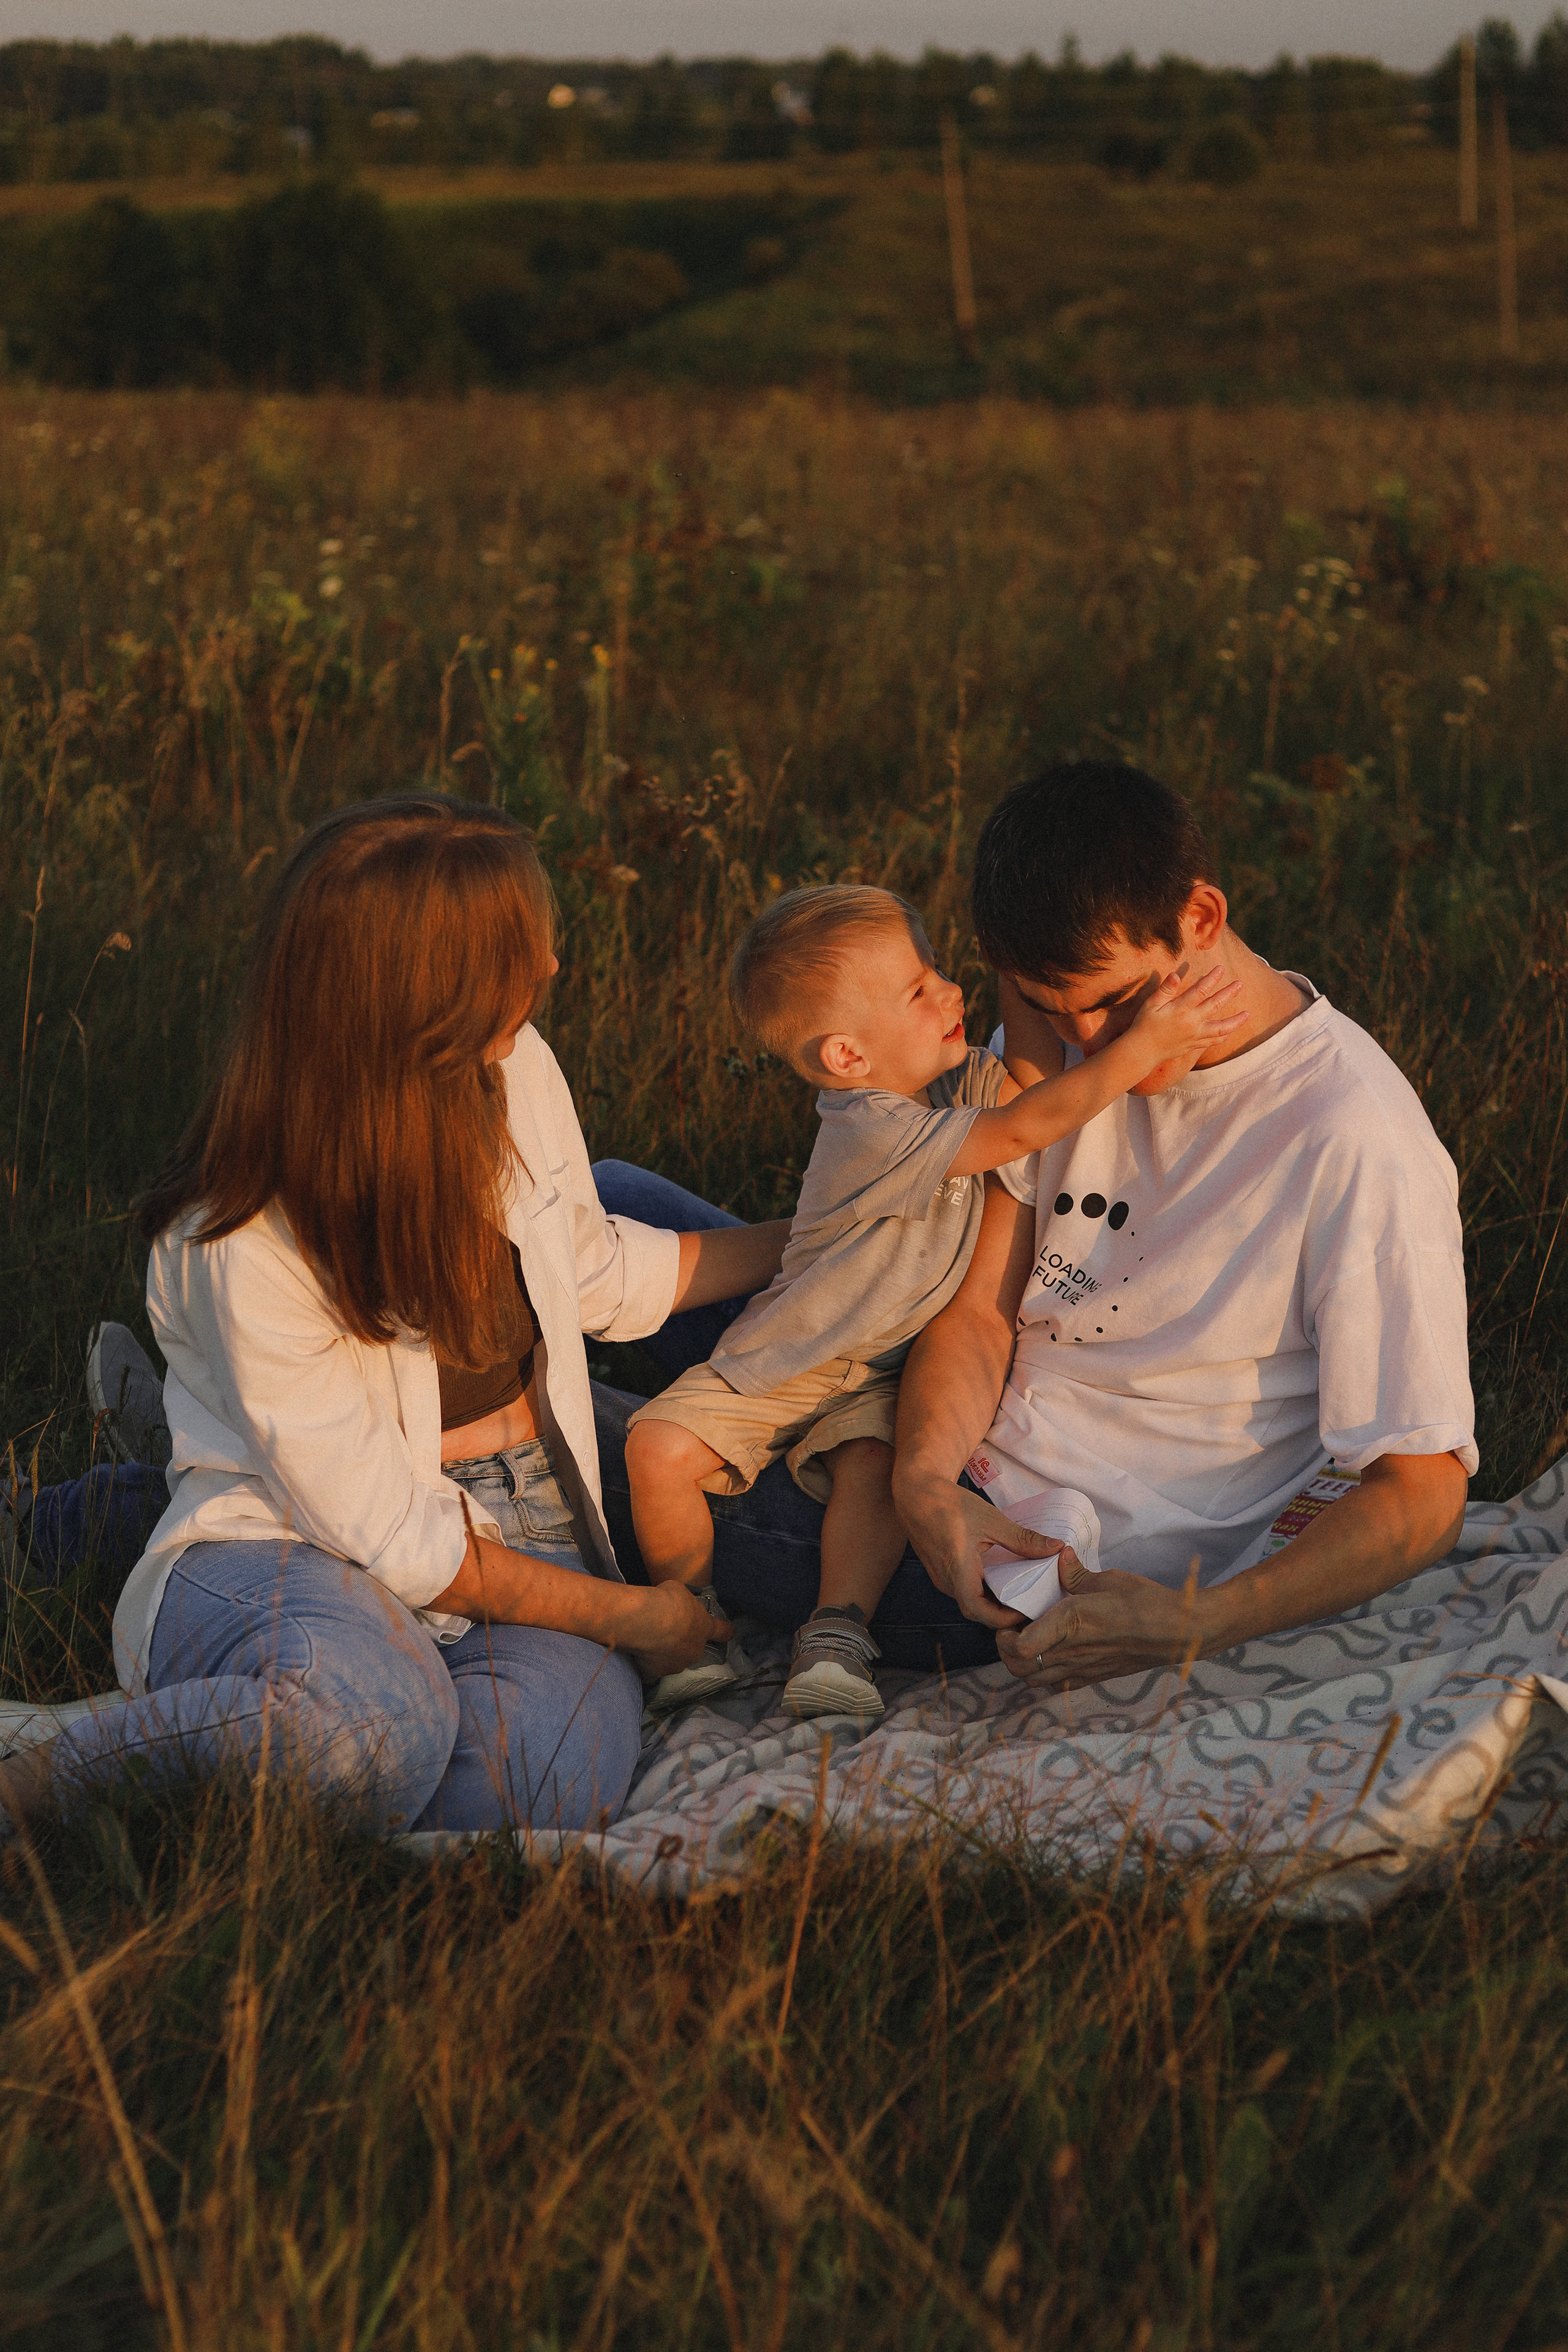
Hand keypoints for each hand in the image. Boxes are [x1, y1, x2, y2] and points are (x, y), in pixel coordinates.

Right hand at [626, 1581, 732, 1680]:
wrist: (646, 1620)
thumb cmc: (667, 1601)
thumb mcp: (680, 1592)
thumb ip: (682, 1604)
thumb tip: (675, 1604)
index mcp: (704, 1627)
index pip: (721, 1631)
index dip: (726, 1632)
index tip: (730, 1632)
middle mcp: (694, 1650)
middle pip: (692, 1648)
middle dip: (681, 1640)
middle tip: (665, 1628)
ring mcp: (676, 1665)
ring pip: (672, 1660)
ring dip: (664, 1652)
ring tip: (648, 1639)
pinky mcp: (655, 1673)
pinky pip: (651, 1672)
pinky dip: (646, 1666)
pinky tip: (638, 1656)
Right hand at [898, 1472, 1063, 1627]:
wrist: (916, 1493)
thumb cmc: (950, 1504)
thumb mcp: (991, 1519)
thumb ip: (1023, 1539)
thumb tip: (1056, 1547)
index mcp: (958, 1570)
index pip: (980, 1612)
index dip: (1004, 1618)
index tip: (1026, 1611)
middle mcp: (946, 1580)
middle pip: (976, 1612)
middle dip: (1002, 1615)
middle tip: (1028, 1606)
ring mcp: (941, 1578)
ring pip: (969, 1602)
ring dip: (991, 1604)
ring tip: (1017, 1595)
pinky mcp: (940, 1572)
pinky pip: (962, 1591)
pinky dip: (982, 1592)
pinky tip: (998, 1580)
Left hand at [996, 1546, 1208, 1687]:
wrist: (1176, 1631)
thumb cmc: (1145, 1601)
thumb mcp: (1108, 1579)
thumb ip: (1076, 1573)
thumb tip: (1060, 1556)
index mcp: (1071, 1622)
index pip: (1022, 1646)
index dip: (1006, 1635)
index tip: (1009, 1616)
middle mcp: (1072, 1651)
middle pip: (1019, 1667)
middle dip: (1006, 1650)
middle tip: (1013, 1627)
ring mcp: (1082, 1669)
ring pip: (1034, 1679)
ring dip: (1023, 1663)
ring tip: (1030, 1640)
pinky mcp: (1093, 1678)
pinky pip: (1056, 1685)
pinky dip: (1045, 1673)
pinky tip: (1053, 1653)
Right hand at [1128, 963, 1245, 1060]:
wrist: (1142, 1051)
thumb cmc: (1144, 1025)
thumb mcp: (1151, 1004)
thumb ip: (1165, 990)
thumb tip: (1175, 975)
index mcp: (1180, 1010)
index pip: (1200, 991)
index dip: (1212, 979)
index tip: (1221, 968)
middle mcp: (1191, 1023)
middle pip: (1215, 1006)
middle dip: (1229, 993)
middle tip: (1240, 983)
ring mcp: (1194, 1035)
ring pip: (1221, 1028)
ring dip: (1236, 1021)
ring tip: (1248, 1014)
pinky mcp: (1193, 1045)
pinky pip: (1213, 1041)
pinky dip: (1224, 1036)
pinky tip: (1232, 1030)